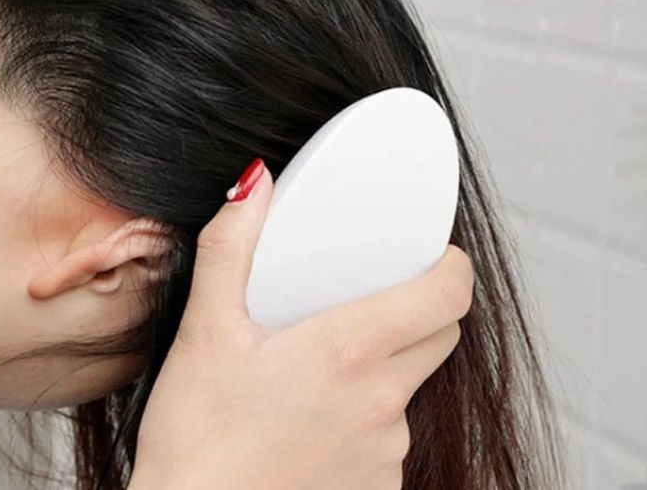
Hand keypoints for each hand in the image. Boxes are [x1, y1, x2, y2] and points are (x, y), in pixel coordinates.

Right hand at [129, 159, 472, 489]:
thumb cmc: (196, 441)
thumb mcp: (204, 331)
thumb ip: (230, 247)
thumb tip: (254, 186)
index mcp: (345, 353)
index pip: (446, 295)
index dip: (450, 266)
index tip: (433, 257)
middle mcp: (379, 403)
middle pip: (438, 335)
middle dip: (418, 309)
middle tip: (367, 303)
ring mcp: (384, 451)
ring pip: (413, 386)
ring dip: (387, 366)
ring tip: (325, 367)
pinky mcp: (377, 485)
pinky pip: (392, 435)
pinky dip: (369, 416)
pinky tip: (318, 418)